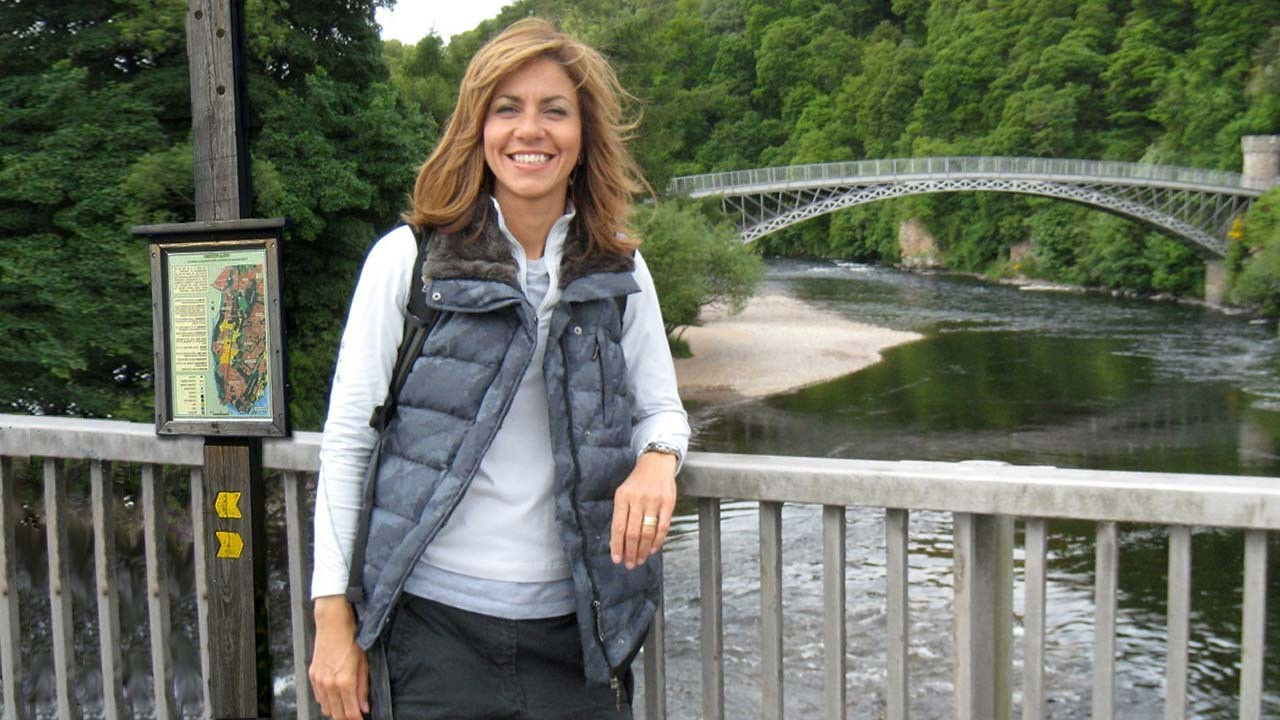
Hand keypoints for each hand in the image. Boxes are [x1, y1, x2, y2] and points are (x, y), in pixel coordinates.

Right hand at [309, 595, 369, 719]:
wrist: (332, 623)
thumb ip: (363, 688)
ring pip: (326, 707)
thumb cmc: (351, 639)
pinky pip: (318, 697)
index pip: (350, 712)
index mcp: (345, 682)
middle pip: (337, 714)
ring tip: (346, 708)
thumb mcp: (364, 663)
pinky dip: (326, 701)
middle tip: (355, 716)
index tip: (361, 719)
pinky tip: (334, 698)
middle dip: (346, 717)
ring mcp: (319, 680)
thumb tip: (365, 706)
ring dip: (336, 711)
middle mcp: (329, 684)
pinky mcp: (312, 675)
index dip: (357, 719)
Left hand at [610, 451, 677, 568]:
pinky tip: (653, 549)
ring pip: (647, 532)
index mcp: (622, 497)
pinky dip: (658, 541)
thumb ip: (621, 514)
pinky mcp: (668, 502)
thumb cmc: (637, 482)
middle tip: (630, 564)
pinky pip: (663, 527)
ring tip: (640, 560)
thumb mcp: (623, 493)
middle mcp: (637, 499)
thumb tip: (617, 542)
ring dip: (643, 550)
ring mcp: (654, 500)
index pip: (618, 527)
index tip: (616, 559)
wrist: (656, 463)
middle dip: (631, 552)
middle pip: (633, 533)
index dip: (617, 546)